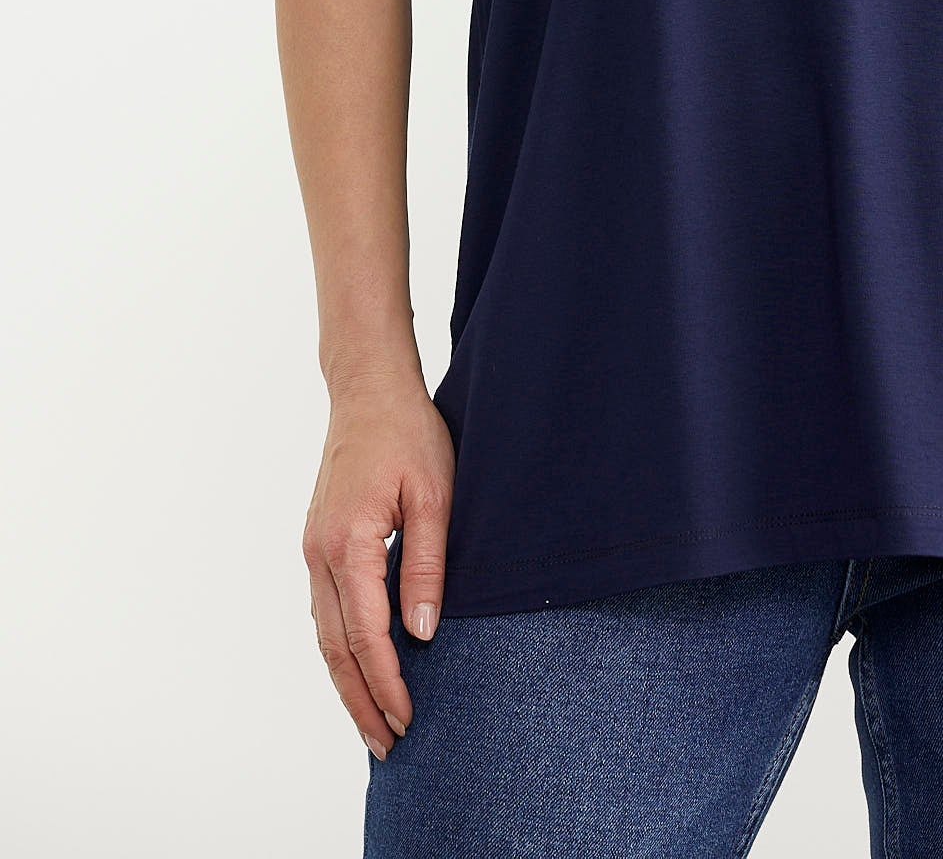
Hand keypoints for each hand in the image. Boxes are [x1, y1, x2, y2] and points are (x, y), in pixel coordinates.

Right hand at [303, 371, 456, 759]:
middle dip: (361, 701)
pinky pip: (326, 613)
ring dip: (348, 683)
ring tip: (375, 723)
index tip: (409, 719)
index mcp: (348, 543)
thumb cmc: (407, 434)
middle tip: (389, 745)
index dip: (388, 682)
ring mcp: (314, 551)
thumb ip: (425, 565)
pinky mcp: (319, 545)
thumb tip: (422, 633)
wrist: (369, 391)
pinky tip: (360, 670)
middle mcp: (320, 555)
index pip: (367, 634)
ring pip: (325, 636)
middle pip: (336, 649)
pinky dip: (341, 651)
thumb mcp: (433, 495)